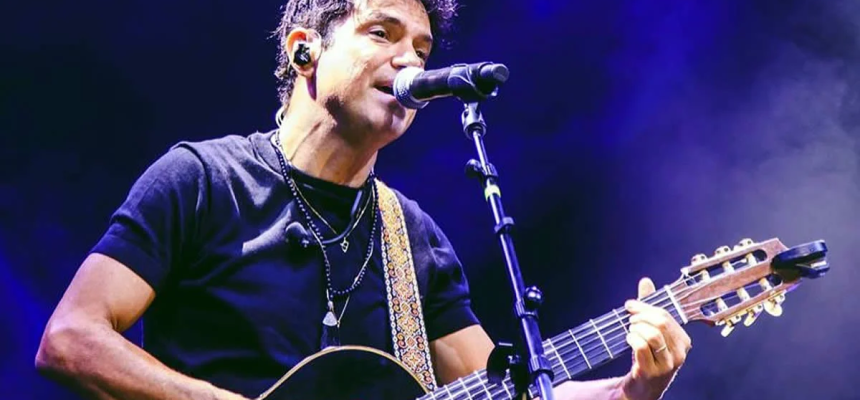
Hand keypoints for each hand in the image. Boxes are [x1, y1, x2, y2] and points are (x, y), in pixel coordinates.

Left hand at [621, 277, 691, 399]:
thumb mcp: (651, 331)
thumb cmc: (647, 357)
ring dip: (635, 329)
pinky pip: (641, 347)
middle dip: (640, 316)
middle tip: (630, 319)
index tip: (630, 305)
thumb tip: (646, 281)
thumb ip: (648, 307)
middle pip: (660, 322)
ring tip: (630, 331)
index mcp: (683, 340)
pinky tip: (628, 339)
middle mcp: (680, 352)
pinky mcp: (653, 372)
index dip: (644, 307)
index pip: (665, 315)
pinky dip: (632, 339)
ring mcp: (668, 364)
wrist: (642, 387)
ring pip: (652, 334)